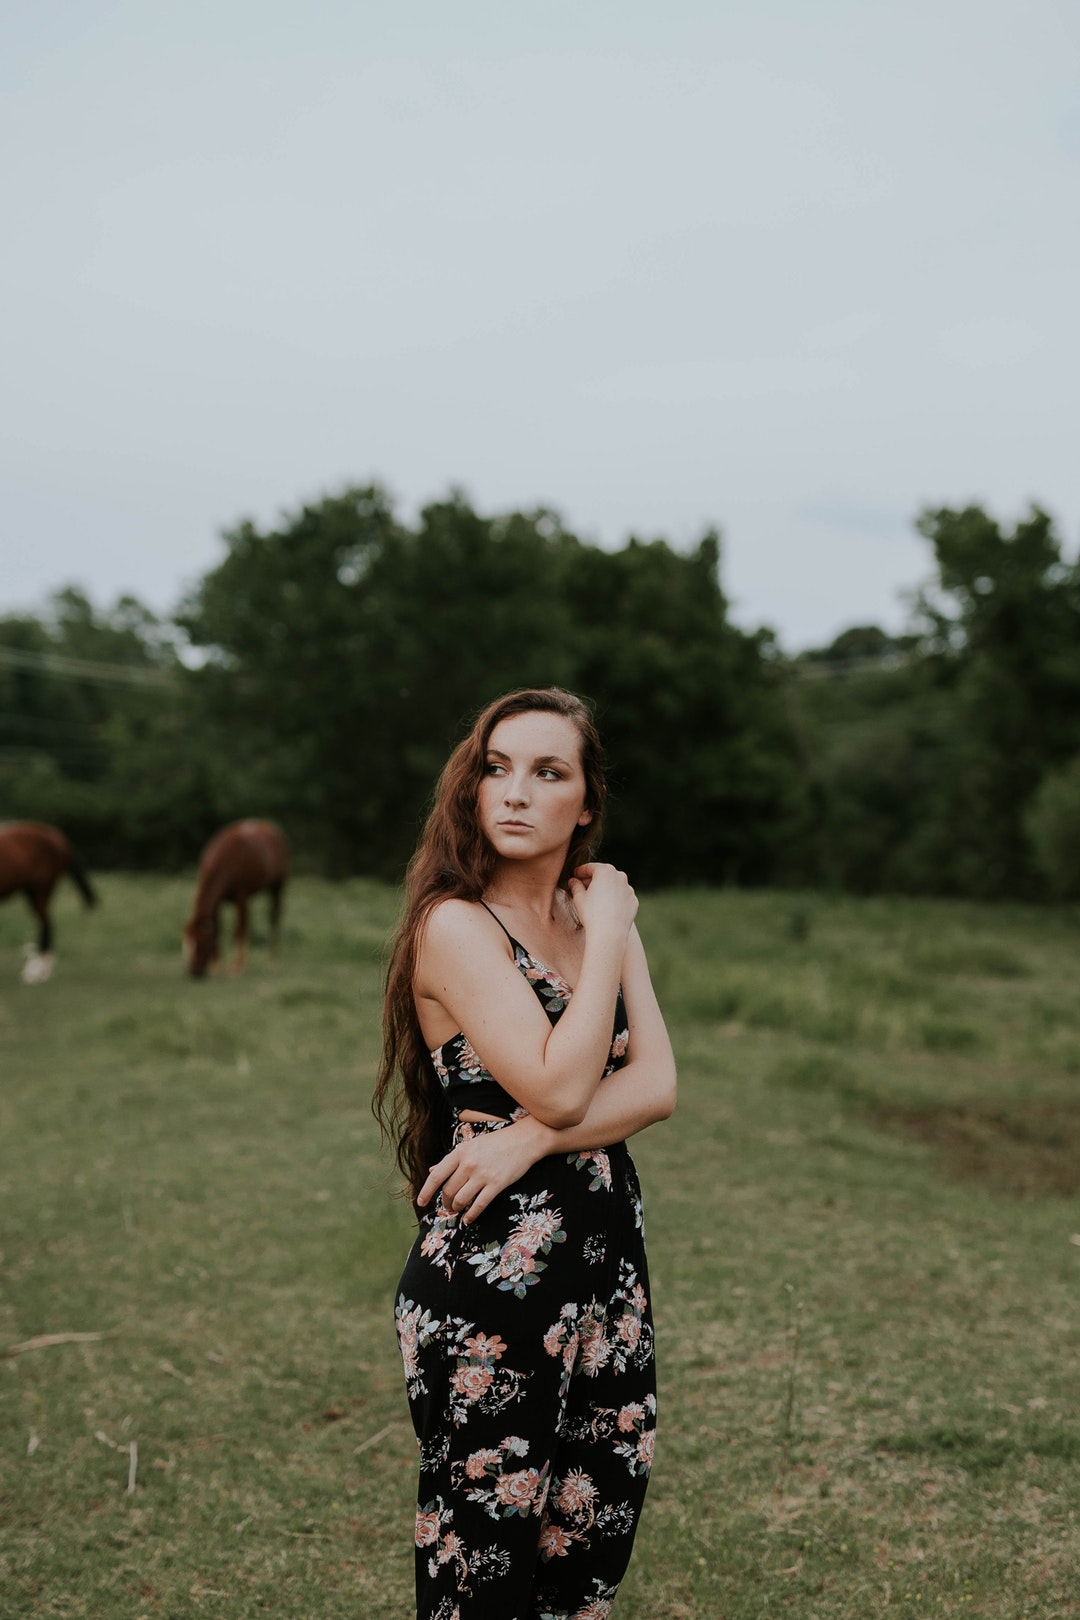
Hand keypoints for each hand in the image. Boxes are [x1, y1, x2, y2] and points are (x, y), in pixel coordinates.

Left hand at [417, 1117, 552, 1222]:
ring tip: (457, 1211)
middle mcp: (468, 1164)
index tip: (421, 1203)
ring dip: (456, 1209)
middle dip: (445, 1203)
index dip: (426, 1191)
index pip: (437, 1176)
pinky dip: (470, 1215)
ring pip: (461, 1200)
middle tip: (448, 1207)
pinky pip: (478, 1205)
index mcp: (460, 1152)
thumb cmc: (496, 1143)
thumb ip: (451, 1160)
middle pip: (448, 1191)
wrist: (524, 1140)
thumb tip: (432, 1171)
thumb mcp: (471, 1146)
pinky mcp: (496, 1184)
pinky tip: (468, 1219)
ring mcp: (482, 1175)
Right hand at [567, 862, 637, 937]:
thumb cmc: (591, 913)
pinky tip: (606, 907)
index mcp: (605, 871)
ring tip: (595, 898)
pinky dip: (614, 898)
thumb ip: (575, 885)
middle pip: (604, 874)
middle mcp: (620, 876)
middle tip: (582, 886)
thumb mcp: (578, 898)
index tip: (574, 875)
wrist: (609, 933)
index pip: (590, 867)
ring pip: (614, 885)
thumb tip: (573, 881)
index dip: (580, 871)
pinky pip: (621, 896)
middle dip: (593, 879)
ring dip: (605, 888)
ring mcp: (629, 889)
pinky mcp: (634, 901)